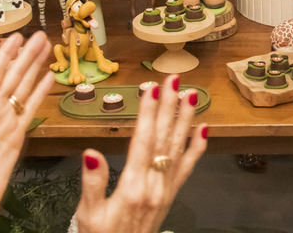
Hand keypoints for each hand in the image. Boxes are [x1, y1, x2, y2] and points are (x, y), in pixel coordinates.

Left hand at [0, 31, 52, 232]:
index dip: (4, 55)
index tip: (15, 36)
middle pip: (12, 76)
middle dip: (26, 55)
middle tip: (40, 34)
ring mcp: (3, 123)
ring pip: (23, 88)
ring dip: (35, 67)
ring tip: (48, 47)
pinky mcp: (15, 137)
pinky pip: (30, 110)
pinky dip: (40, 93)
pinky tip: (50, 78)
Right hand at [76, 74, 207, 232]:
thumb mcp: (89, 214)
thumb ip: (92, 182)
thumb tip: (91, 152)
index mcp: (132, 187)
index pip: (142, 142)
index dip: (148, 114)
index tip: (151, 89)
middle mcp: (154, 185)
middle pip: (163, 139)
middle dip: (169, 107)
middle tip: (174, 79)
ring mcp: (166, 189)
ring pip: (177, 148)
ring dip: (185, 120)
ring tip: (191, 95)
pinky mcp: (171, 195)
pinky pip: (187, 168)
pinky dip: (197, 148)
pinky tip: (204, 130)